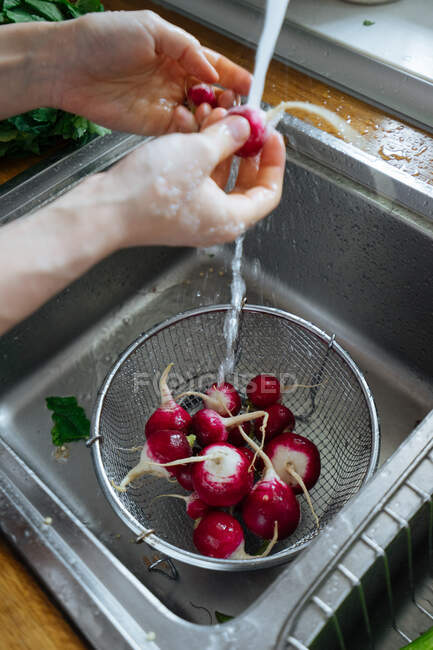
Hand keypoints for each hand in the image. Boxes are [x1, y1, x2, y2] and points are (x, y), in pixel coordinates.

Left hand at [54, 10, 250, 134]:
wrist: (69, 66)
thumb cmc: (104, 38)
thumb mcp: (152, 28)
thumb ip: (187, 48)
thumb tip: (213, 70)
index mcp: (177, 54)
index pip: (214, 67)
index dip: (234, 77)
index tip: (251, 88)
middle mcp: (174, 80)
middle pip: (212, 96)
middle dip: (228, 102)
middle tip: (237, 109)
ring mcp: (165, 104)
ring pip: (200, 117)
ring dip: (212, 119)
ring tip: (218, 118)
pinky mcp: (153, 126)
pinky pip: (181, 132)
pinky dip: (191, 131)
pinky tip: (192, 125)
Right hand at [94, 114, 284, 246]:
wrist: (104, 210)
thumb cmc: (149, 192)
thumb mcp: (198, 153)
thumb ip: (228, 137)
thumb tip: (246, 127)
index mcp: (230, 219)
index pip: (269, 193)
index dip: (274, 161)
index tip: (271, 135)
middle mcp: (214, 222)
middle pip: (245, 185)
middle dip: (246, 151)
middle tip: (247, 125)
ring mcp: (193, 215)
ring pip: (218, 179)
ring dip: (220, 148)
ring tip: (215, 118)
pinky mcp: (173, 206)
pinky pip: (196, 178)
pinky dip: (199, 156)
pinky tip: (192, 130)